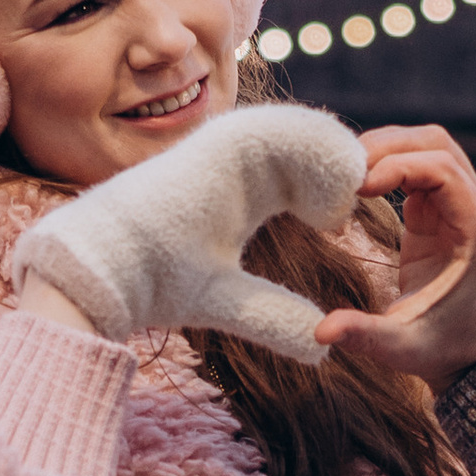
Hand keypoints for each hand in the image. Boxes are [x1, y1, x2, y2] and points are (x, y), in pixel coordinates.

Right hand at [9, 105, 365, 358]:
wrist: (105, 273)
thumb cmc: (154, 282)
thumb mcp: (231, 301)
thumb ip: (274, 314)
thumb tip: (320, 344)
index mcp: (243, 189)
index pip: (305, 175)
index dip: (333, 191)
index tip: (349, 222)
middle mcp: (237, 162)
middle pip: (310, 149)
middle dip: (342, 170)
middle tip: (370, 195)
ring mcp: (227, 147)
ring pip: (303, 133)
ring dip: (335, 157)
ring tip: (359, 189)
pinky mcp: (221, 142)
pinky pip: (285, 130)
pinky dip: (317, 149)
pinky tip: (335, 185)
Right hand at [314, 127, 475, 386]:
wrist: (465, 354)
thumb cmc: (437, 350)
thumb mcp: (399, 347)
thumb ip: (363, 335)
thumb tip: (320, 333)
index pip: (443, 169)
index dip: (398, 167)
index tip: (358, 188)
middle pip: (436, 144)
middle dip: (387, 147)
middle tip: (340, 169)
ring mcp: (459, 204)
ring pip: (426, 147)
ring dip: (385, 149)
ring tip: (342, 172)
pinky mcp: (439, 209)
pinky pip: (415, 166)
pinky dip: (385, 165)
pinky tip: (354, 184)